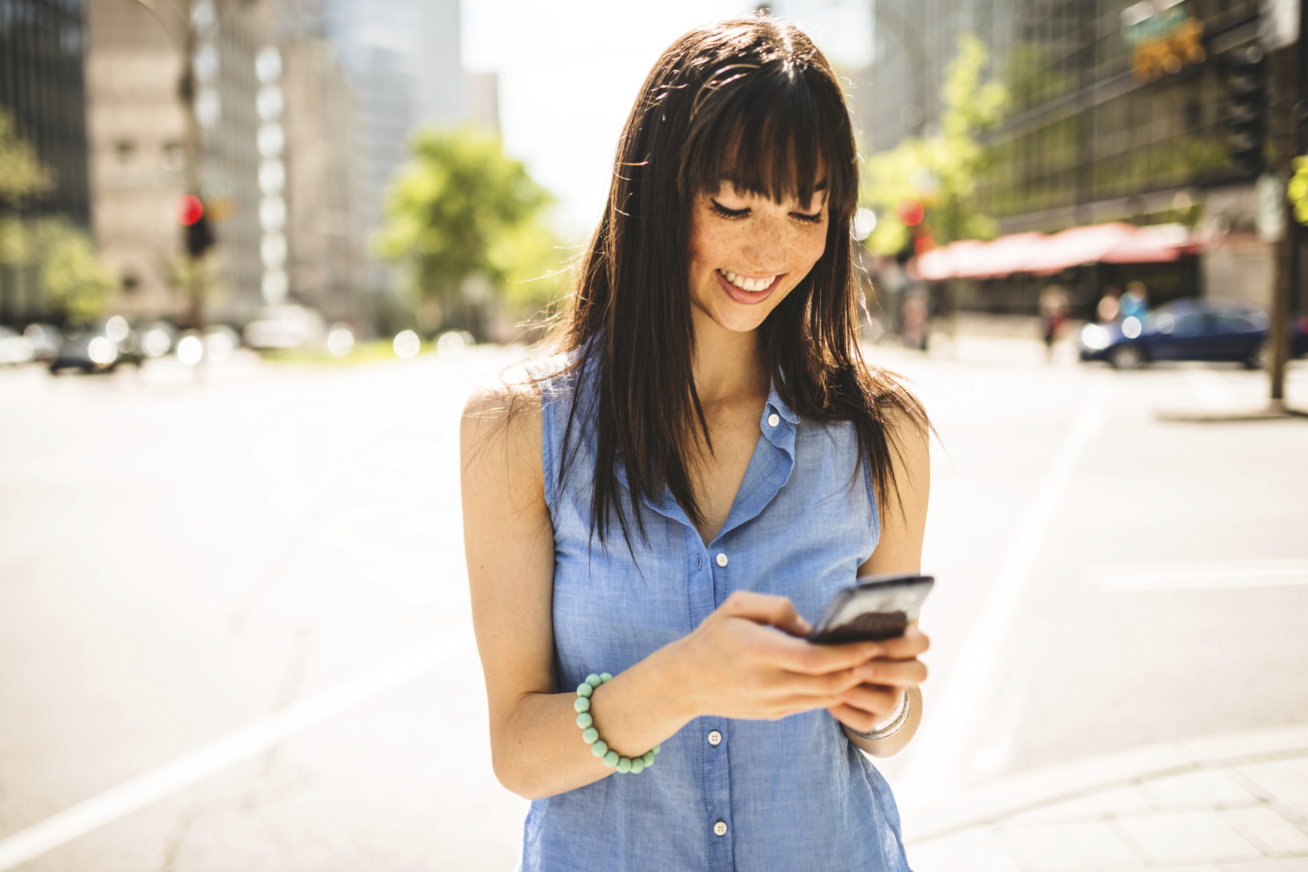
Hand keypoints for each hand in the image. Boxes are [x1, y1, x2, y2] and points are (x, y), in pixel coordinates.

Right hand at [669, 591, 886, 721]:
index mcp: (759, 653)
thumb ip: (777, 607)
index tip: (872, 644)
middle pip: (827, 683)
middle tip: (886, 655)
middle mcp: (768, 683)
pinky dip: (835, 692)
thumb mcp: (737, 606)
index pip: (814, 660)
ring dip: (852, 683)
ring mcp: (772, 703)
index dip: (848, 655)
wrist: (685, 681)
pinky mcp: (774, 713)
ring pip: (825, 698)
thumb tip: (811, 627)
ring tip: (875, 666)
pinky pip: (813, 703)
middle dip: (860, 670)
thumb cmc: (714, 636)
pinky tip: (850, 677)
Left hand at [826, 626, 928, 733]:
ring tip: (836, 687)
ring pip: (889, 703)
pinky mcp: (875, 716)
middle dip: (887, 672)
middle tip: (859, 668)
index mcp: (907, 645)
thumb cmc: (851, 636)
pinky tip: (830, 700)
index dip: (903, 646)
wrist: (840, 662)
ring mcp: (893, 696)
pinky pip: (866, 721)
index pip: (923, 643)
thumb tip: (847, 623)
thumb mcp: (859, 627)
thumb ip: (862, 624)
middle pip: (918, 675)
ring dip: (861, 695)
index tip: (877, 645)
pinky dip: (846, 712)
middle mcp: (905, 672)